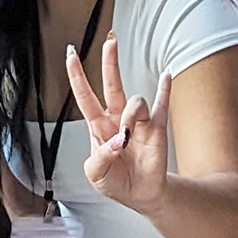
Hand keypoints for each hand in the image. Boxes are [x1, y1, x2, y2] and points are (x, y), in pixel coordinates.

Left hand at [66, 38, 172, 214]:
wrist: (140, 194)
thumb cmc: (114, 182)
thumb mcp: (96, 175)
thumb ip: (100, 158)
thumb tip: (117, 141)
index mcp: (97, 126)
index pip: (85, 96)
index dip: (77, 76)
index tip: (71, 55)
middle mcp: (117, 118)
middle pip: (112, 84)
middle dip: (110, 63)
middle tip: (110, 43)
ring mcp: (138, 121)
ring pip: (135, 102)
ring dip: (131, 118)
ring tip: (129, 140)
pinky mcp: (156, 128)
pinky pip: (162, 104)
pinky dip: (165, 89)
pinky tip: (166, 75)